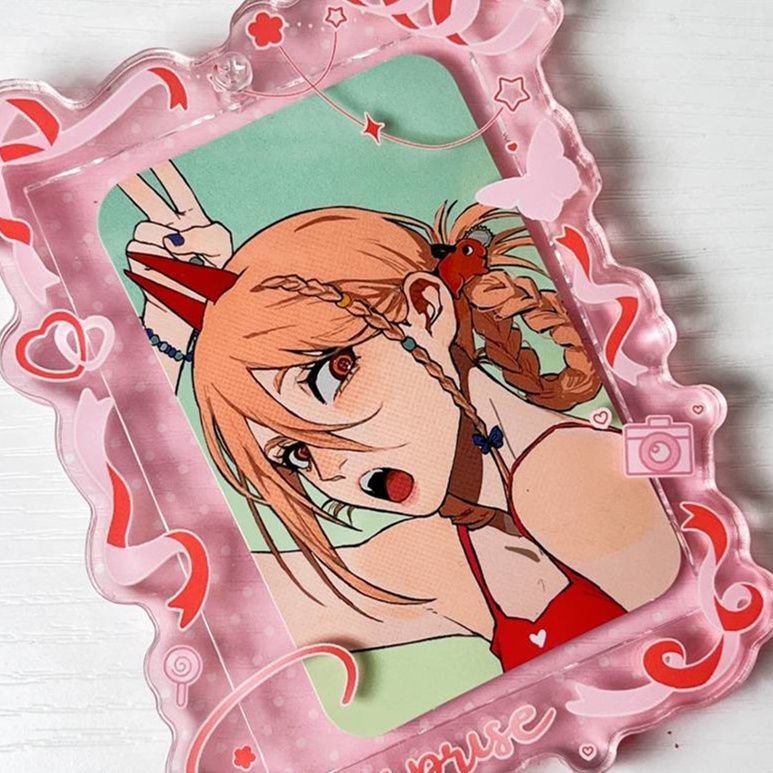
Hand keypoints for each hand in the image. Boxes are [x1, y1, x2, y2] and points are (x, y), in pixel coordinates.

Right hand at [119, 161, 233, 312]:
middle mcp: (170, 230)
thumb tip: (172, 238)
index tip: (154, 152)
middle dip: (136, 184)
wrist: (199, 313)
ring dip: (164, 241)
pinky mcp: (141, 262)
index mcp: (192, 223)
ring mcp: (154, 246)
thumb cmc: (215, 281)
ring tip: (182, 260)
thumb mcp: (221, 250)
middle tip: (120, 166)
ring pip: (147, 227)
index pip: (178, 192)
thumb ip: (203, 235)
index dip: (166, 174)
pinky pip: (143, 248)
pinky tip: (170, 271)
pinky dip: (159, 257)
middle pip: (149, 201)